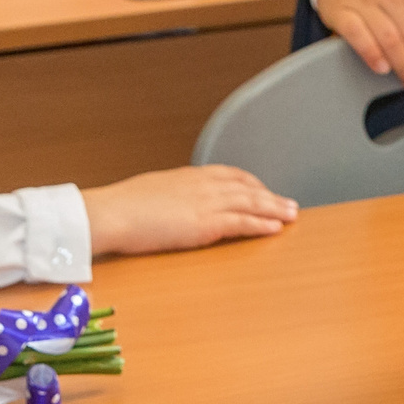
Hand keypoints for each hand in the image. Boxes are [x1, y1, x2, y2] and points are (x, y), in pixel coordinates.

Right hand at [82, 167, 298, 257]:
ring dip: (274, 210)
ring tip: (292, 216)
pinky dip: (261, 225)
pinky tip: (275, 228)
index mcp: (190, 175)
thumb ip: (172, 194)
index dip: (252, 183)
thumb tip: (176, 201)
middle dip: (271, 196)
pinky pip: (242, 223)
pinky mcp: (206, 223)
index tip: (264, 190)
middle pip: (247, 188)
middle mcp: (203, 185)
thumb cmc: (122, 207)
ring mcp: (206, 203)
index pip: (231, 175)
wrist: (110, 214)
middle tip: (290, 204)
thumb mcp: (153, 191)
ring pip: (251, 204)